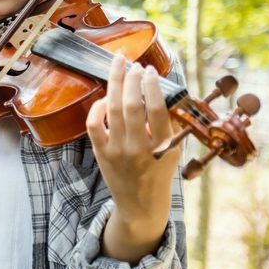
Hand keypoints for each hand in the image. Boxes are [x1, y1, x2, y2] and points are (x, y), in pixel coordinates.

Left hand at [85, 55, 179, 262]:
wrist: (141, 204)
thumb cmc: (159, 170)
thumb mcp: (173, 149)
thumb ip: (169, 122)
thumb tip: (159, 87)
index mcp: (163, 146)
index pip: (156, 108)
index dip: (151, 85)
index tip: (149, 70)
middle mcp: (139, 149)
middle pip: (132, 105)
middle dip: (131, 79)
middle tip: (132, 64)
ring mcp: (118, 151)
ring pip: (113, 110)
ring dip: (115, 84)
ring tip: (118, 66)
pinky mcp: (102, 154)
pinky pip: (94, 126)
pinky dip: (97, 108)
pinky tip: (104, 98)